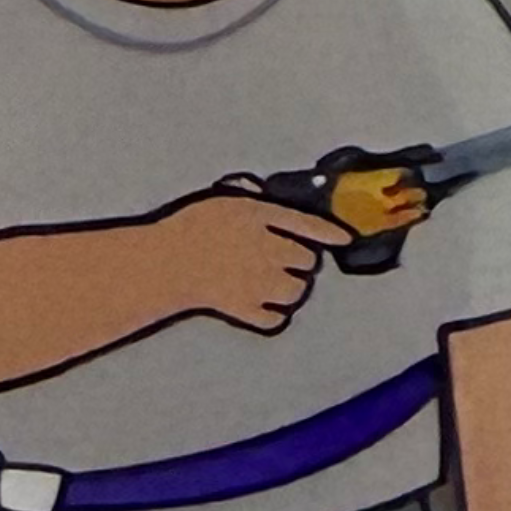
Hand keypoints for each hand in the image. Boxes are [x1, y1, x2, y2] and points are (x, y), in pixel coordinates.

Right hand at [159, 189, 352, 333]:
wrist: (165, 262)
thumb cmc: (189, 227)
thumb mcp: (220, 199)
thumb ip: (246, 195)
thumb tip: (260, 192)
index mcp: (260, 217)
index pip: (308, 224)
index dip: (331, 232)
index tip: (345, 239)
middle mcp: (266, 250)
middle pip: (307, 260)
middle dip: (302, 259)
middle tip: (289, 257)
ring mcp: (258, 282)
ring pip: (296, 291)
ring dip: (292, 287)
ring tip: (278, 281)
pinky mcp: (246, 310)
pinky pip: (276, 318)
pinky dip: (276, 312)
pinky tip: (267, 303)